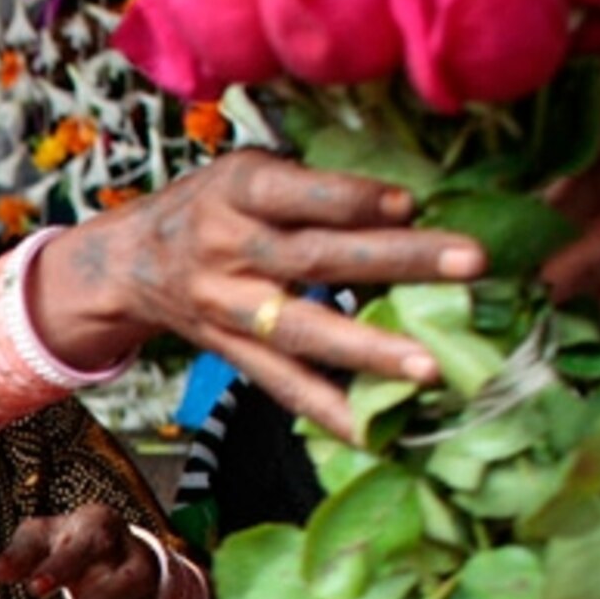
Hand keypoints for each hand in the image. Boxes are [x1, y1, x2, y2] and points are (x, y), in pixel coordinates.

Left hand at [0, 504, 156, 598]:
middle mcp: (134, 555)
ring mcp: (150, 589)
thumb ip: (21, 554)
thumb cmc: (67, 544)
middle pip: (131, 581)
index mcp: (103, 525)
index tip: (34, 588)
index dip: (64, 566)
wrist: (109, 553)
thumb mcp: (40, 537)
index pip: (93, 541)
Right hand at [28, 152, 483, 438]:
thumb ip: (312, 181)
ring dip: (368, 351)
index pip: (298, 194)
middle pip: (316, 258)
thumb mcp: (247, 168)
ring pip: (301, 329)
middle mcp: (227, 250)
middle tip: (471, 263)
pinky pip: (279, 383)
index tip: (411, 203)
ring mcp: (226, 308)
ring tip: (429, 368)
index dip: (352, 199)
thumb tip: (415, 200)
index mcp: (235, 191)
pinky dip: (326, 408)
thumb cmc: (211, 204)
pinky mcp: (230, 351)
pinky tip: (372, 430)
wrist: (128, 263)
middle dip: (396, 261)